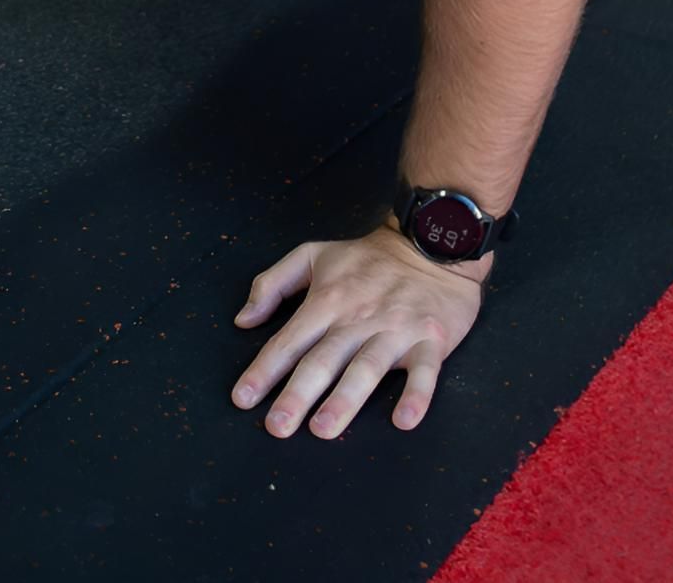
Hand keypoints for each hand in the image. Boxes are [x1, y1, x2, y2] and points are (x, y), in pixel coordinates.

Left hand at [231, 224, 485, 438]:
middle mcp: (358, 317)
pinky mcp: (430, 339)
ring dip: (345, 399)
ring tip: (323, 429)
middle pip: (324, 359)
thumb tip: (243, 320)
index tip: (242, 398)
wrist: (429, 244)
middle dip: (298, 393)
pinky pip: (424, 371)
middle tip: (277, 427)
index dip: (264, 370)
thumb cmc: (366, 258)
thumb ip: (271, 284)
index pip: (289, 340)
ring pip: (366, 367)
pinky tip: (404, 420)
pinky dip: (416, 395)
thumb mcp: (312, 255)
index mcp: (326, 299)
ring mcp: (395, 329)